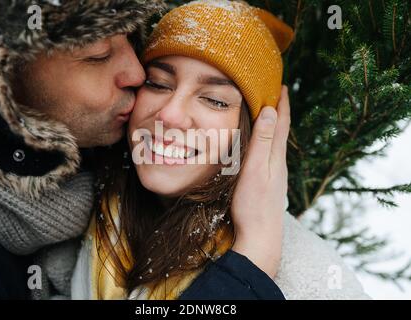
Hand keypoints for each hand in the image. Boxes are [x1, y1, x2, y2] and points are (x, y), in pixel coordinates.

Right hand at [231, 86, 289, 277]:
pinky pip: (270, 155)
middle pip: (280, 131)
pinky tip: (262, 148)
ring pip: (276, 144)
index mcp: (276, 156)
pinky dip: (267, 142)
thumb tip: (270, 111)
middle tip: (275, 94)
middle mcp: (279, 163)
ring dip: (273, 126)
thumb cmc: (254, 204)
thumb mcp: (255, 170)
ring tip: (268, 115)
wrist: (260, 237)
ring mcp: (275, 175)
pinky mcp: (269, 184)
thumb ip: (262, 141)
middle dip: (279, 111)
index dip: (282, 104)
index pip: (281, 123)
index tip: (282, 85)